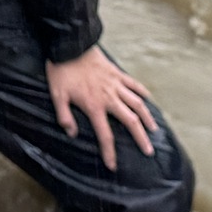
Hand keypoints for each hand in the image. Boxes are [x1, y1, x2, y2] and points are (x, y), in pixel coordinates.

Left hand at [45, 46, 157, 172]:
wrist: (70, 45)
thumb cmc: (62, 70)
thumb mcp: (57, 95)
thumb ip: (65, 116)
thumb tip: (72, 134)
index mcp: (94, 106)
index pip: (105, 134)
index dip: (109, 152)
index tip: (113, 166)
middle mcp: (109, 97)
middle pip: (130, 121)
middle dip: (140, 138)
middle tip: (149, 151)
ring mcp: (115, 84)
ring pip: (137, 103)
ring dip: (147, 118)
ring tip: (154, 130)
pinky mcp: (116, 73)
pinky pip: (133, 84)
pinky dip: (142, 91)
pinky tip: (148, 98)